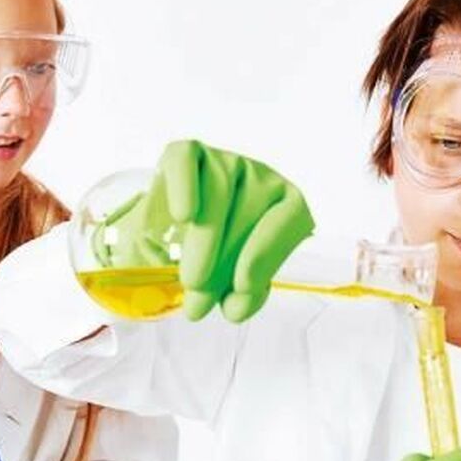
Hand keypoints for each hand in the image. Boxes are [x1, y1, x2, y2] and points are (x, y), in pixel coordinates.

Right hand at [96, 140, 313, 322]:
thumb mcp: (232, 282)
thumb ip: (241, 295)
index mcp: (285, 205)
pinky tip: (183, 215)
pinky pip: (187, 160)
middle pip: (250, 211)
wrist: (168, 239)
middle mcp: (262, 178)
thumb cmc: (212, 261)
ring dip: (205, 242)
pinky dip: (185, 186)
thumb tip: (235, 308)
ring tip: (190, 282)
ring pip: (220, 191)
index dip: (268, 253)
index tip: (241, 286)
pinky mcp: (188, 153)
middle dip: (224, 264)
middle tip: (200, 305)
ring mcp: (226, 160)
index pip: (292, 218)